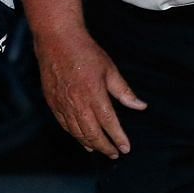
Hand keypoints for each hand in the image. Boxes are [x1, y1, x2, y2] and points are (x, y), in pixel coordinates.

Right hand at [34, 25, 145, 158]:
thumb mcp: (110, 69)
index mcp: (94, 94)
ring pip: (77, 132)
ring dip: (90, 143)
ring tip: (99, 149)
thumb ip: (124, 91)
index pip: (109, 123)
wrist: (56, 40)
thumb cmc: (85, 52)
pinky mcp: (52, 102)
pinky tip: (81, 138)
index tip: (126, 148)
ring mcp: (63, 104)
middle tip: (114, 153)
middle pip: (92, 133)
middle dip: (105, 146)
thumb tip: (140, 106)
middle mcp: (77, 103)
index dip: (118, 138)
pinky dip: (74, 134)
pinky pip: (64, 125)